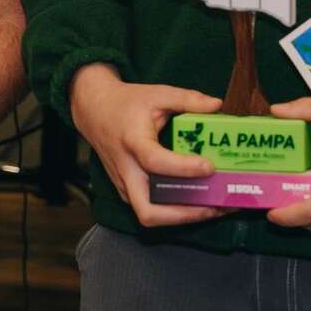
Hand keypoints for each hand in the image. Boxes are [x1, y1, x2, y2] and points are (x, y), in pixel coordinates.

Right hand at [68, 65, 226, 228]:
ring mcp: (124, 183)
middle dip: (183, 214)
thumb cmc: (126, 103)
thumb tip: (217, 104)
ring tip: (213, 208)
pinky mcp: (126, 190)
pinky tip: (197, 202)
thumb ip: (187, 99)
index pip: (155, 162)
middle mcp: (126, 168)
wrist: (94, 111)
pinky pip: (150, 208)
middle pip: (148, 210)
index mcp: (132, 142)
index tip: (209, 167)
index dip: (183, 168)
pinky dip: (174, 212)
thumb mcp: (157, 94)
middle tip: (213, 206)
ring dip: (182, 217)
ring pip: (149, 214)